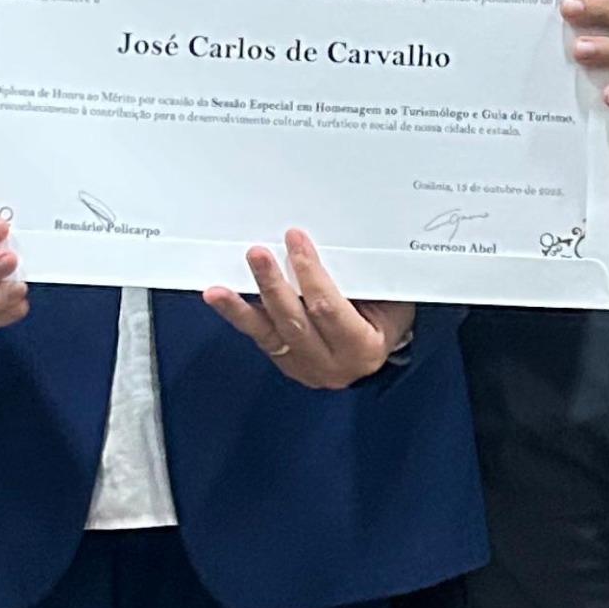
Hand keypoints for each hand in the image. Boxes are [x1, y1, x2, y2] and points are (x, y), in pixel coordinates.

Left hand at [204, 231, 410, 389]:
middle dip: (273, 284)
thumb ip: (366, 278)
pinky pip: (260, 338)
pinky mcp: (286, 364)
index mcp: (362, 348)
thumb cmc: (389, 315)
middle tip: (256, 253)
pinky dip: (239, 316)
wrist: (380, 349)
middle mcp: (332, 365)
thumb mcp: (392, 298)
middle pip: (294, 322)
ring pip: (269, 334)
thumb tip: (337, 240)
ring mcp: (305, 368)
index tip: (295, 239)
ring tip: (217, 291)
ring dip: (241, 308)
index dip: (310, 272)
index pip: (328, 308)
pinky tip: (220, 299)